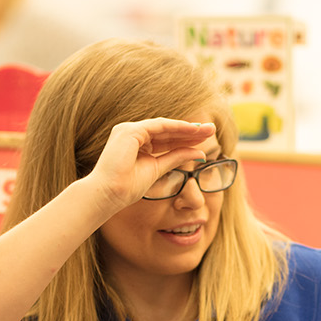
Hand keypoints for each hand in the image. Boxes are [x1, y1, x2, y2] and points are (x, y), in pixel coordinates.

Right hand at [83, 118, 215, 210]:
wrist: (108, 194)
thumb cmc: (127, 187)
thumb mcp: (159, 169)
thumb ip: (177, 158)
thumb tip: (200, 153)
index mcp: (136, 144)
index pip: (166, 138)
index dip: (186, 139)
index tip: (205, 141)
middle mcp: (132, 134)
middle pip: (167, 131)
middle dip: (190, 131)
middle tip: (212, 130)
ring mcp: (129, 130)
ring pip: (165, 126)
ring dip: (187, 128)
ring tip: (207, 129)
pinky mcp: (130, 131)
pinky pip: (159, 126)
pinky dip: (177, 127)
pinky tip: (193, 130)